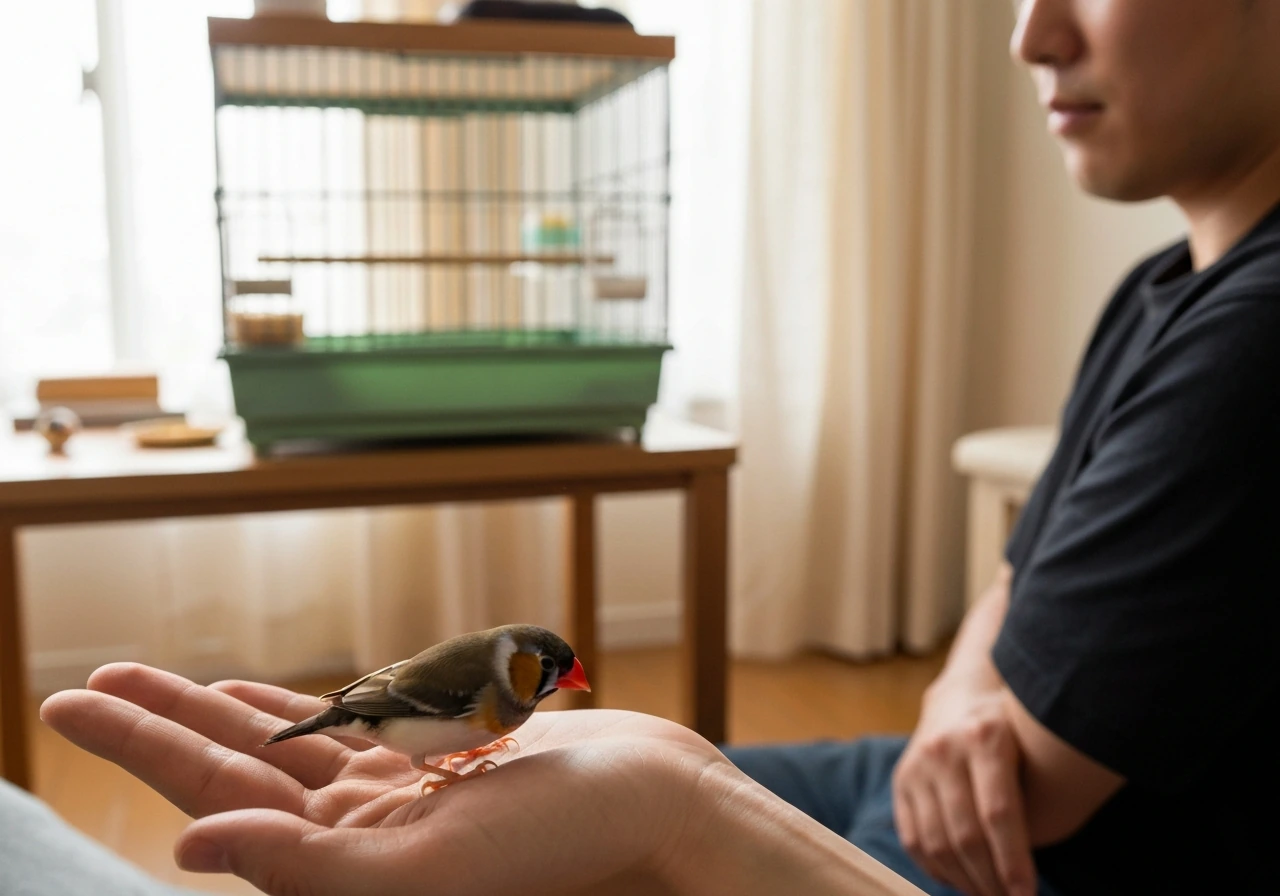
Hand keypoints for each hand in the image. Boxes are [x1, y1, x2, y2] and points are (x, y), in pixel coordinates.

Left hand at [40, 664, 726, 895]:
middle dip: (157, 726)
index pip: (217, 798)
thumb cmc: (563, 847)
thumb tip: (190, 846)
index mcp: (343, 866)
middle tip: (82, 686)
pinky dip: (298, 711)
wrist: (654, 806)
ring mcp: (395, 796)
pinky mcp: (435, 764)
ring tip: (154, 682)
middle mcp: (358, 834)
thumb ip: (307, 870)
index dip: (143, 749)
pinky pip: (347, 733)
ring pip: (283, 746)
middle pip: (233, 768)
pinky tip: (259, 696)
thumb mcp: (429, 870)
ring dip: (215, 712)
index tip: (74, 706)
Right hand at [891, 680, 1034, 895]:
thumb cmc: (1012, 730)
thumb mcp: (1032, 744)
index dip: (1013, 861)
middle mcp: (944, 749)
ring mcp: (917, 765)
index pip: (999, 814)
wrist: (960, 698)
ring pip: (938, 842)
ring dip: (966, 881)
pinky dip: (937, 869)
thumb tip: (1035, 862)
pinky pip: (914, 839)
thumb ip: (1036, 792)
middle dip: (991, 880)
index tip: (1027, 895)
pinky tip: (960, 881)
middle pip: (967, 834)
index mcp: (985, 736)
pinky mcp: (901, 781)